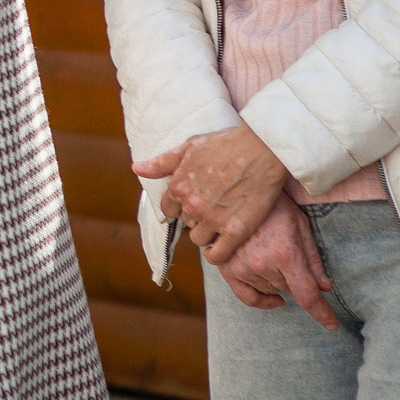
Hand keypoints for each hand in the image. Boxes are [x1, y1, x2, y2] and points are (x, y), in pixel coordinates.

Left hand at [136, 122, 290, 264]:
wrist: (264, 148)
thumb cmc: (226, 144)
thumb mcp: (189, 147)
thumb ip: (162, 163)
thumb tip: (136, 169)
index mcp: (178, 188)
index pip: (169, 210)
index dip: (181, 206)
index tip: (195, 201)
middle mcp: (192, 206)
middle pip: (186, 223)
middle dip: (196, 216)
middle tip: (214, 205)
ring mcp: (213, 220)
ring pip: (199, 239)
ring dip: (208, 232)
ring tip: (222, 220)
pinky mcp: (236, 230)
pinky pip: (218, 255)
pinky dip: (217, 255)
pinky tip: (222, 246)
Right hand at [211, 195, 336, 328]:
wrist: (237, 187)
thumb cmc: (274, 204)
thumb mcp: (301, 226)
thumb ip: (313, 259)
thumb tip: (324, 287)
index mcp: (284, 253)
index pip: (307, 295)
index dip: (322, 313)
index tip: (332, 324)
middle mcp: (261, 264)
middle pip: (290, 289)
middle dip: (298, 279)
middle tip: (295, 256)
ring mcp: (240, 266)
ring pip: (270, 290)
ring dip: (279, 282)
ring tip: (277, 256)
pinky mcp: (224, 265)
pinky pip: (245, 296)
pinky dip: (261, 299)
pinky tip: (273, 298)